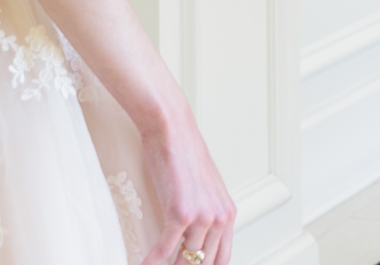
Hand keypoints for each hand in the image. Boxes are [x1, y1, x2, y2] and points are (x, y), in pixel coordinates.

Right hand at [138, 113, 236, 264]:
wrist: (171, 128)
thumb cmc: (183, 151)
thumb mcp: (204, 186)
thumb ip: (205, 210)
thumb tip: (193, 233)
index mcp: (227, 212)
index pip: (222, 258)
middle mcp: (219, 218)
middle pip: (205, 263)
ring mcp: (201, 217)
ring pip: (186, 260)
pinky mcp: (180, 213)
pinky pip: (164, 249)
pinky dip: (152, 261)